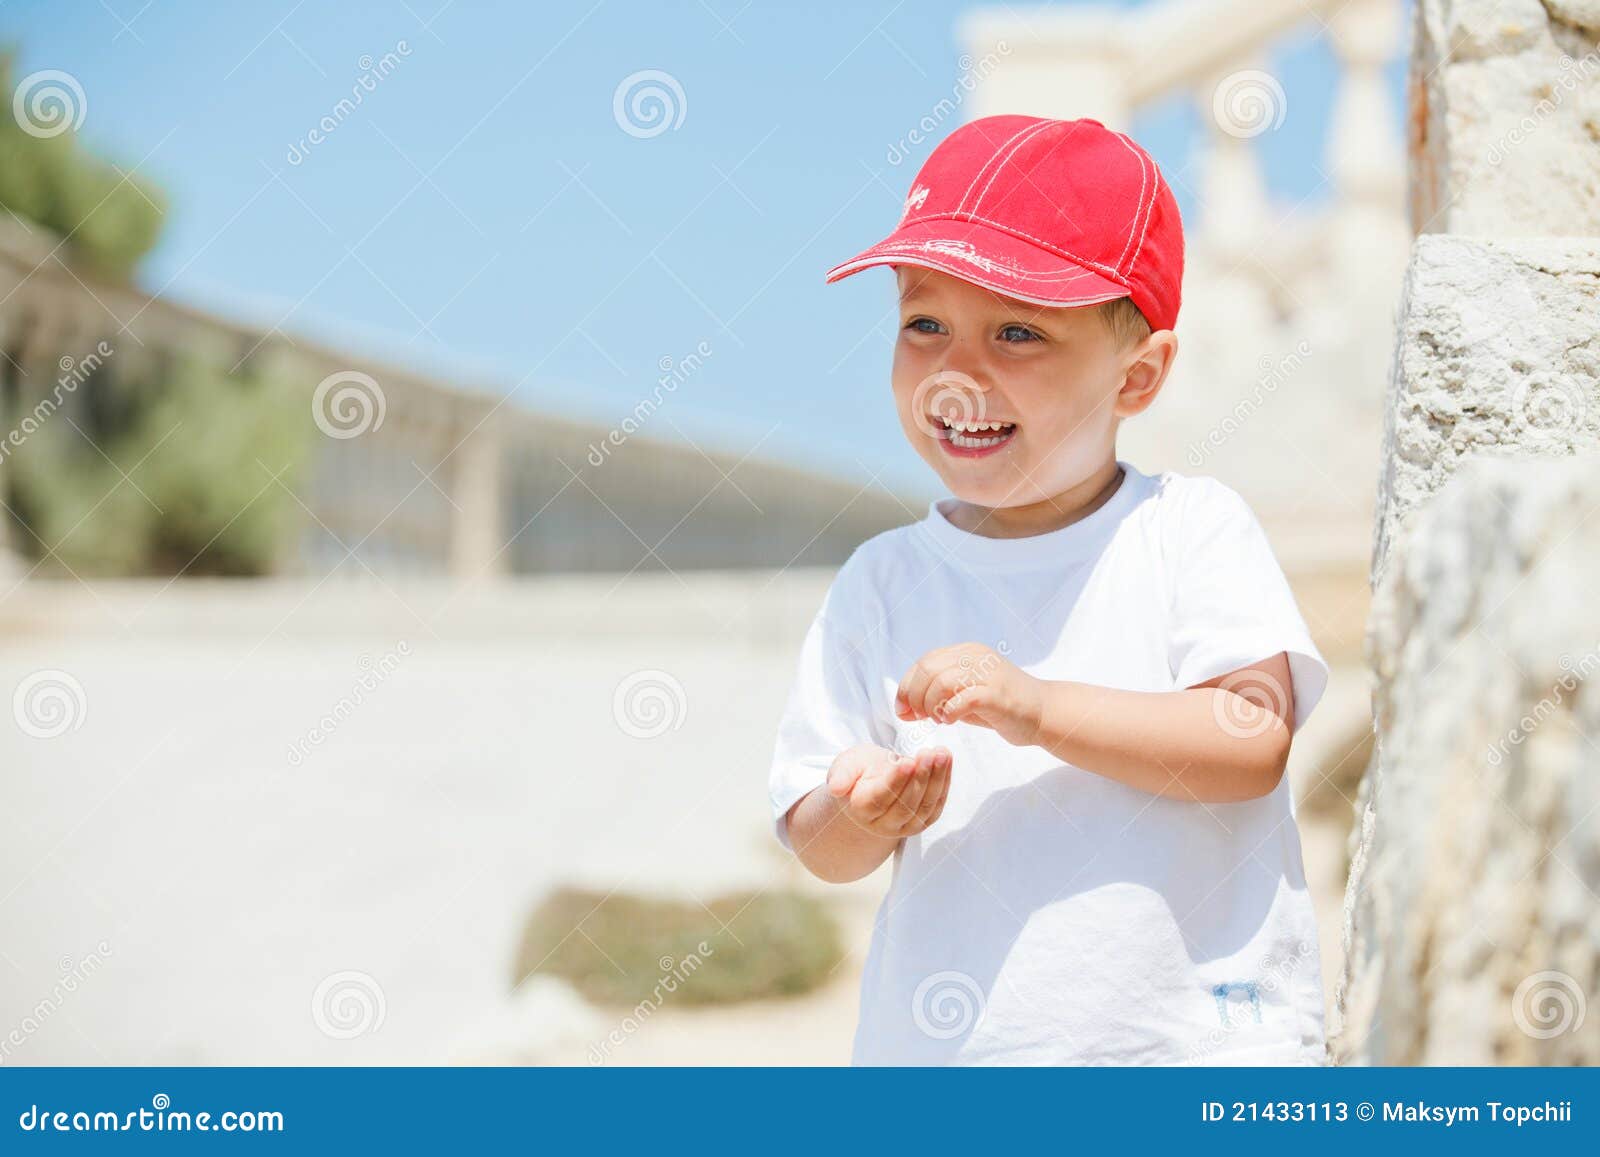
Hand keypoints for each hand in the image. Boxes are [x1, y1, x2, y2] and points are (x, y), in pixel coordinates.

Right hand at [825, 743, 951, 837]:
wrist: (871, 784)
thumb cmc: (859, 771)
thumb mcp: (846, 765)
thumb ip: (841, 774)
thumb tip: (835, 788)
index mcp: (861, 808)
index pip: (881, 797)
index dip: (895, 781)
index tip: (907, 762)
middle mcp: (883, 824)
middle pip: (905, 805)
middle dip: (920, 777)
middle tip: (929, 753)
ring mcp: (905, 826)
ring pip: (924, 807)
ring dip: (936, 780)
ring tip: (941, 754)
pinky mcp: (922, 821)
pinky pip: (936, 805)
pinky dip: (944, 783)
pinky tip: (946, 761)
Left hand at [895, 642, 1043, 746]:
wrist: (1044, 713)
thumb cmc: (1000, 707)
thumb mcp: (962, 696)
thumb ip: (935, 697)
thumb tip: (903, 709)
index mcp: (966, 651)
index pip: (924, 662)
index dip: (906, 686)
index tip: (903, 710)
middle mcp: (976, 656)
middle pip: (928, 669)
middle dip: (914, 696)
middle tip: (920, 717)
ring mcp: (988, 674)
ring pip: (941, 681)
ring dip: (930, 704)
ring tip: (937, 719)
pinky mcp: (998, 695)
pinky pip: (963, 699)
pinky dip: (949, 712)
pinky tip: (950, 721)